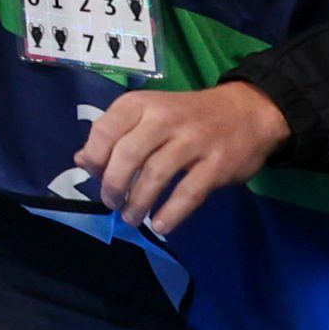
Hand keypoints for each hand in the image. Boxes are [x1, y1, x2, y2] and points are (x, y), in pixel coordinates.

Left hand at [76, 79, 288, 233]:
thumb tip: (81, 160)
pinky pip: (189, 193)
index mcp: (141, 104)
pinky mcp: (217, 164)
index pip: (105, 130)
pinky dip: (172, 212)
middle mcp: (164, 119)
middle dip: (113, 185)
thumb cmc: (187, 116)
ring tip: (131, 218)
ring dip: (139, 202)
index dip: (94, 158)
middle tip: (110, 203)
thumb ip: (116, 133)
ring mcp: (193, 141)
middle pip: (128, 155)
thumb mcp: (149, 112)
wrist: (247, 112)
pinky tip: (161, 225)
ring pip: (156, 175)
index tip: (93, 177)